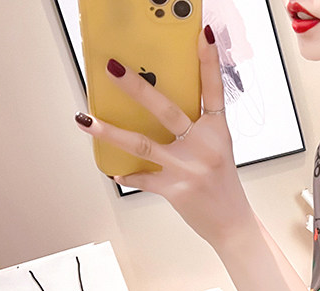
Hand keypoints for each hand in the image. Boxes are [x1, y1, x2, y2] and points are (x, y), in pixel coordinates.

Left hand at [74, 26, 254, 249]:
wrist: (233, 225)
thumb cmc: (224, 188)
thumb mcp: (217, 152)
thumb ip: (197, 131)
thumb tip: (164, 111)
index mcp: (218, 133)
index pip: (214, 92)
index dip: (209, 63)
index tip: (201, 35)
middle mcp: (204, 148)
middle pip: (167, 110)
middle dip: (138, 88)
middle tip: (114, 69)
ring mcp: (189, 170)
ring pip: (143, 144)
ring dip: (111, 131)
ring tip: (86, 119)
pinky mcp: (176, 191)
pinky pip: (143, 178)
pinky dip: (127, 175)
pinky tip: (113, 170)